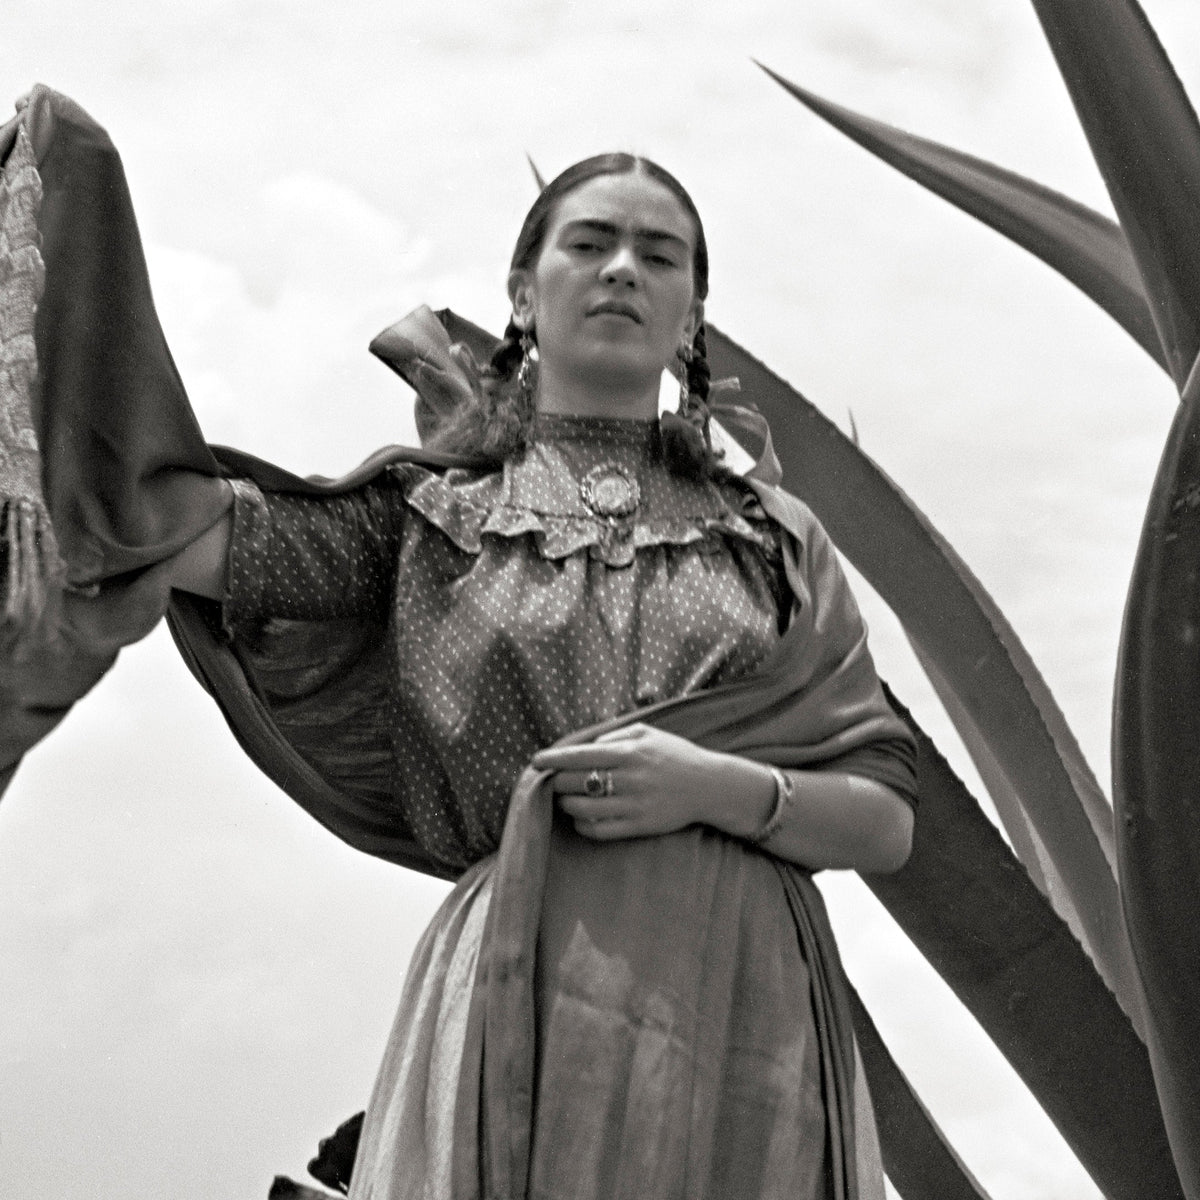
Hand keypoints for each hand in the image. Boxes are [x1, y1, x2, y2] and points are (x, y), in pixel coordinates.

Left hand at [531, 723, 773, 841]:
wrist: (709, 785)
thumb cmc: (674, 755)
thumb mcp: (647, 733)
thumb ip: (614, 737)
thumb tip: (584, 748)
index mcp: (630, 752)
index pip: (580, 756)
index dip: (554, 759)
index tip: (535, 761)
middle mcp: (630, 779)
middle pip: (576, 783)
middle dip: (558, 782)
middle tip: (554, 781)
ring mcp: (634, 805)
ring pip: (583, 809)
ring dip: (567, 804)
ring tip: (567, 799)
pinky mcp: (639, 826)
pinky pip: (599, 830)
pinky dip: (583, 825)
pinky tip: (582, 818)